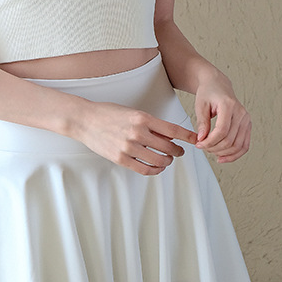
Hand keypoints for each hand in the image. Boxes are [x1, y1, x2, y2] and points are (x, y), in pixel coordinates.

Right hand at [75, 101, 197, 175]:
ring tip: (168, 159)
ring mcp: (129, 146)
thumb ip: (150, 124)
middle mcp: (137, 132)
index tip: (195, 139)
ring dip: (167, 161)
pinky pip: (145, 169)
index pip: (172, 129)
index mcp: (142, 117)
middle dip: (178, 151)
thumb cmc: (108, 113)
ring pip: (159, 160)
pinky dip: (155, 170)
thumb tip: (168, 137)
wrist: (85, 120)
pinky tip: (157, 167)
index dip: (187, 136)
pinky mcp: (121, 158)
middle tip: (180, 151)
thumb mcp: (132, 112)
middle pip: (168, 147)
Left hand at [194, 69, 250, 162]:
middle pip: (230, 140)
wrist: (218, 85)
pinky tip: (224, 157)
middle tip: (203, 147)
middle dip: (214, 148)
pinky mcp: (248, 125)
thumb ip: (202, 123)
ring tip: (211, 151)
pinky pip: (244, 145)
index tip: (199, 144)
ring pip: (238, 145)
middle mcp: (241, 113)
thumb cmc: (209, 92)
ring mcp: (246, 119)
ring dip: (224, 153)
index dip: (210, 142)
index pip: (222, 131)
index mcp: (229, 105)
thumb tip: (201, 139)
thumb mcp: (200, 105)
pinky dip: (235, 154)